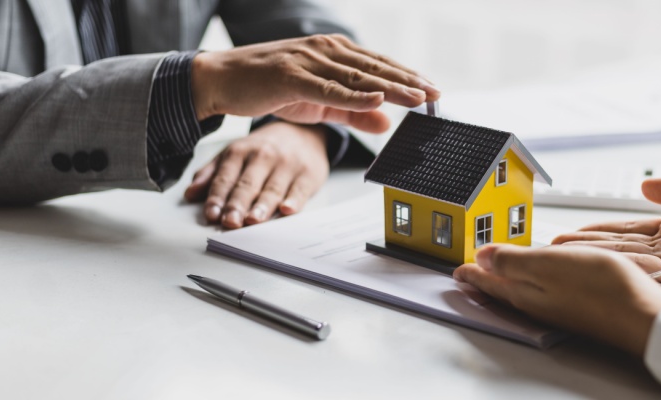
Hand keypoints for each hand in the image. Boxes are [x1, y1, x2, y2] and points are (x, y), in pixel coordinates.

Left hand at [184, 121, 329, 228]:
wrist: (303, 132)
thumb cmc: (264, 149)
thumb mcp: (235, 154)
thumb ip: (212, 174)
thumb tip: (189, 194)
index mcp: (240, 151)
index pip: (226, 177)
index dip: (217, 196)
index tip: (211, 214)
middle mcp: (264, 156)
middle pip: (248, 184)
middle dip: (237, 204)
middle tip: (230, 222)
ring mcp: (288, 164)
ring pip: (272, 188)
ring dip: (262, 206)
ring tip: (253, 220)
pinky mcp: (309, 174)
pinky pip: (300, 189)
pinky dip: (294, 200)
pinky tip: (287, 210)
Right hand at [191, 34, 439, 132]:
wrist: (223, 80)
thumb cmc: (270, 87)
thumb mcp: (318, 102)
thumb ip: (353, 111)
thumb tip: (386, 122)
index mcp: (334, 52)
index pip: (379, 65)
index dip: (408, 77)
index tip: (434, 90)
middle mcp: (326, 50)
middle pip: (376, 68)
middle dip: (409, 81)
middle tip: (437, 94)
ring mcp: (309, 61)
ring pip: (359, 77)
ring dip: (391, 87)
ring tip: (418, 96)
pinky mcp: (292, 77)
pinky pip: (329, 89)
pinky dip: (355, 95)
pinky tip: (377, 100)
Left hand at [454, 244, 660, 355]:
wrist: (645, 317)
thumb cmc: (604, 289)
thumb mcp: (550, 264)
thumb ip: (513, 260)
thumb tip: (480, 257)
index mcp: (526, 292)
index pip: (490, 279)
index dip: (472, 270)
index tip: (457, 267)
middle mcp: (539, 303)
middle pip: (504, 288)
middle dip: (485, 278)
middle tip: (469, 273)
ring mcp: (560, 307)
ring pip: (523, 292)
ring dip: (506, 281)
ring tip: (496, 275)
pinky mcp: (579, 308)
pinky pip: (545, 294)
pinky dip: (533, 284)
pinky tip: (541, 281)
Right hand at [552, 178, 660, 298]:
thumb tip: (646, 184)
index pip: (629, 227)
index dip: (601, 227)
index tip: (576, 228)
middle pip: (619, 243)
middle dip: (586, 243)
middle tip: (555, 243)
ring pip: (625, 255)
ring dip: (594, 253)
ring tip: (564, 251)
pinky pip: (645, 264)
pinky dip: (619, 261)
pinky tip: (596, 259)